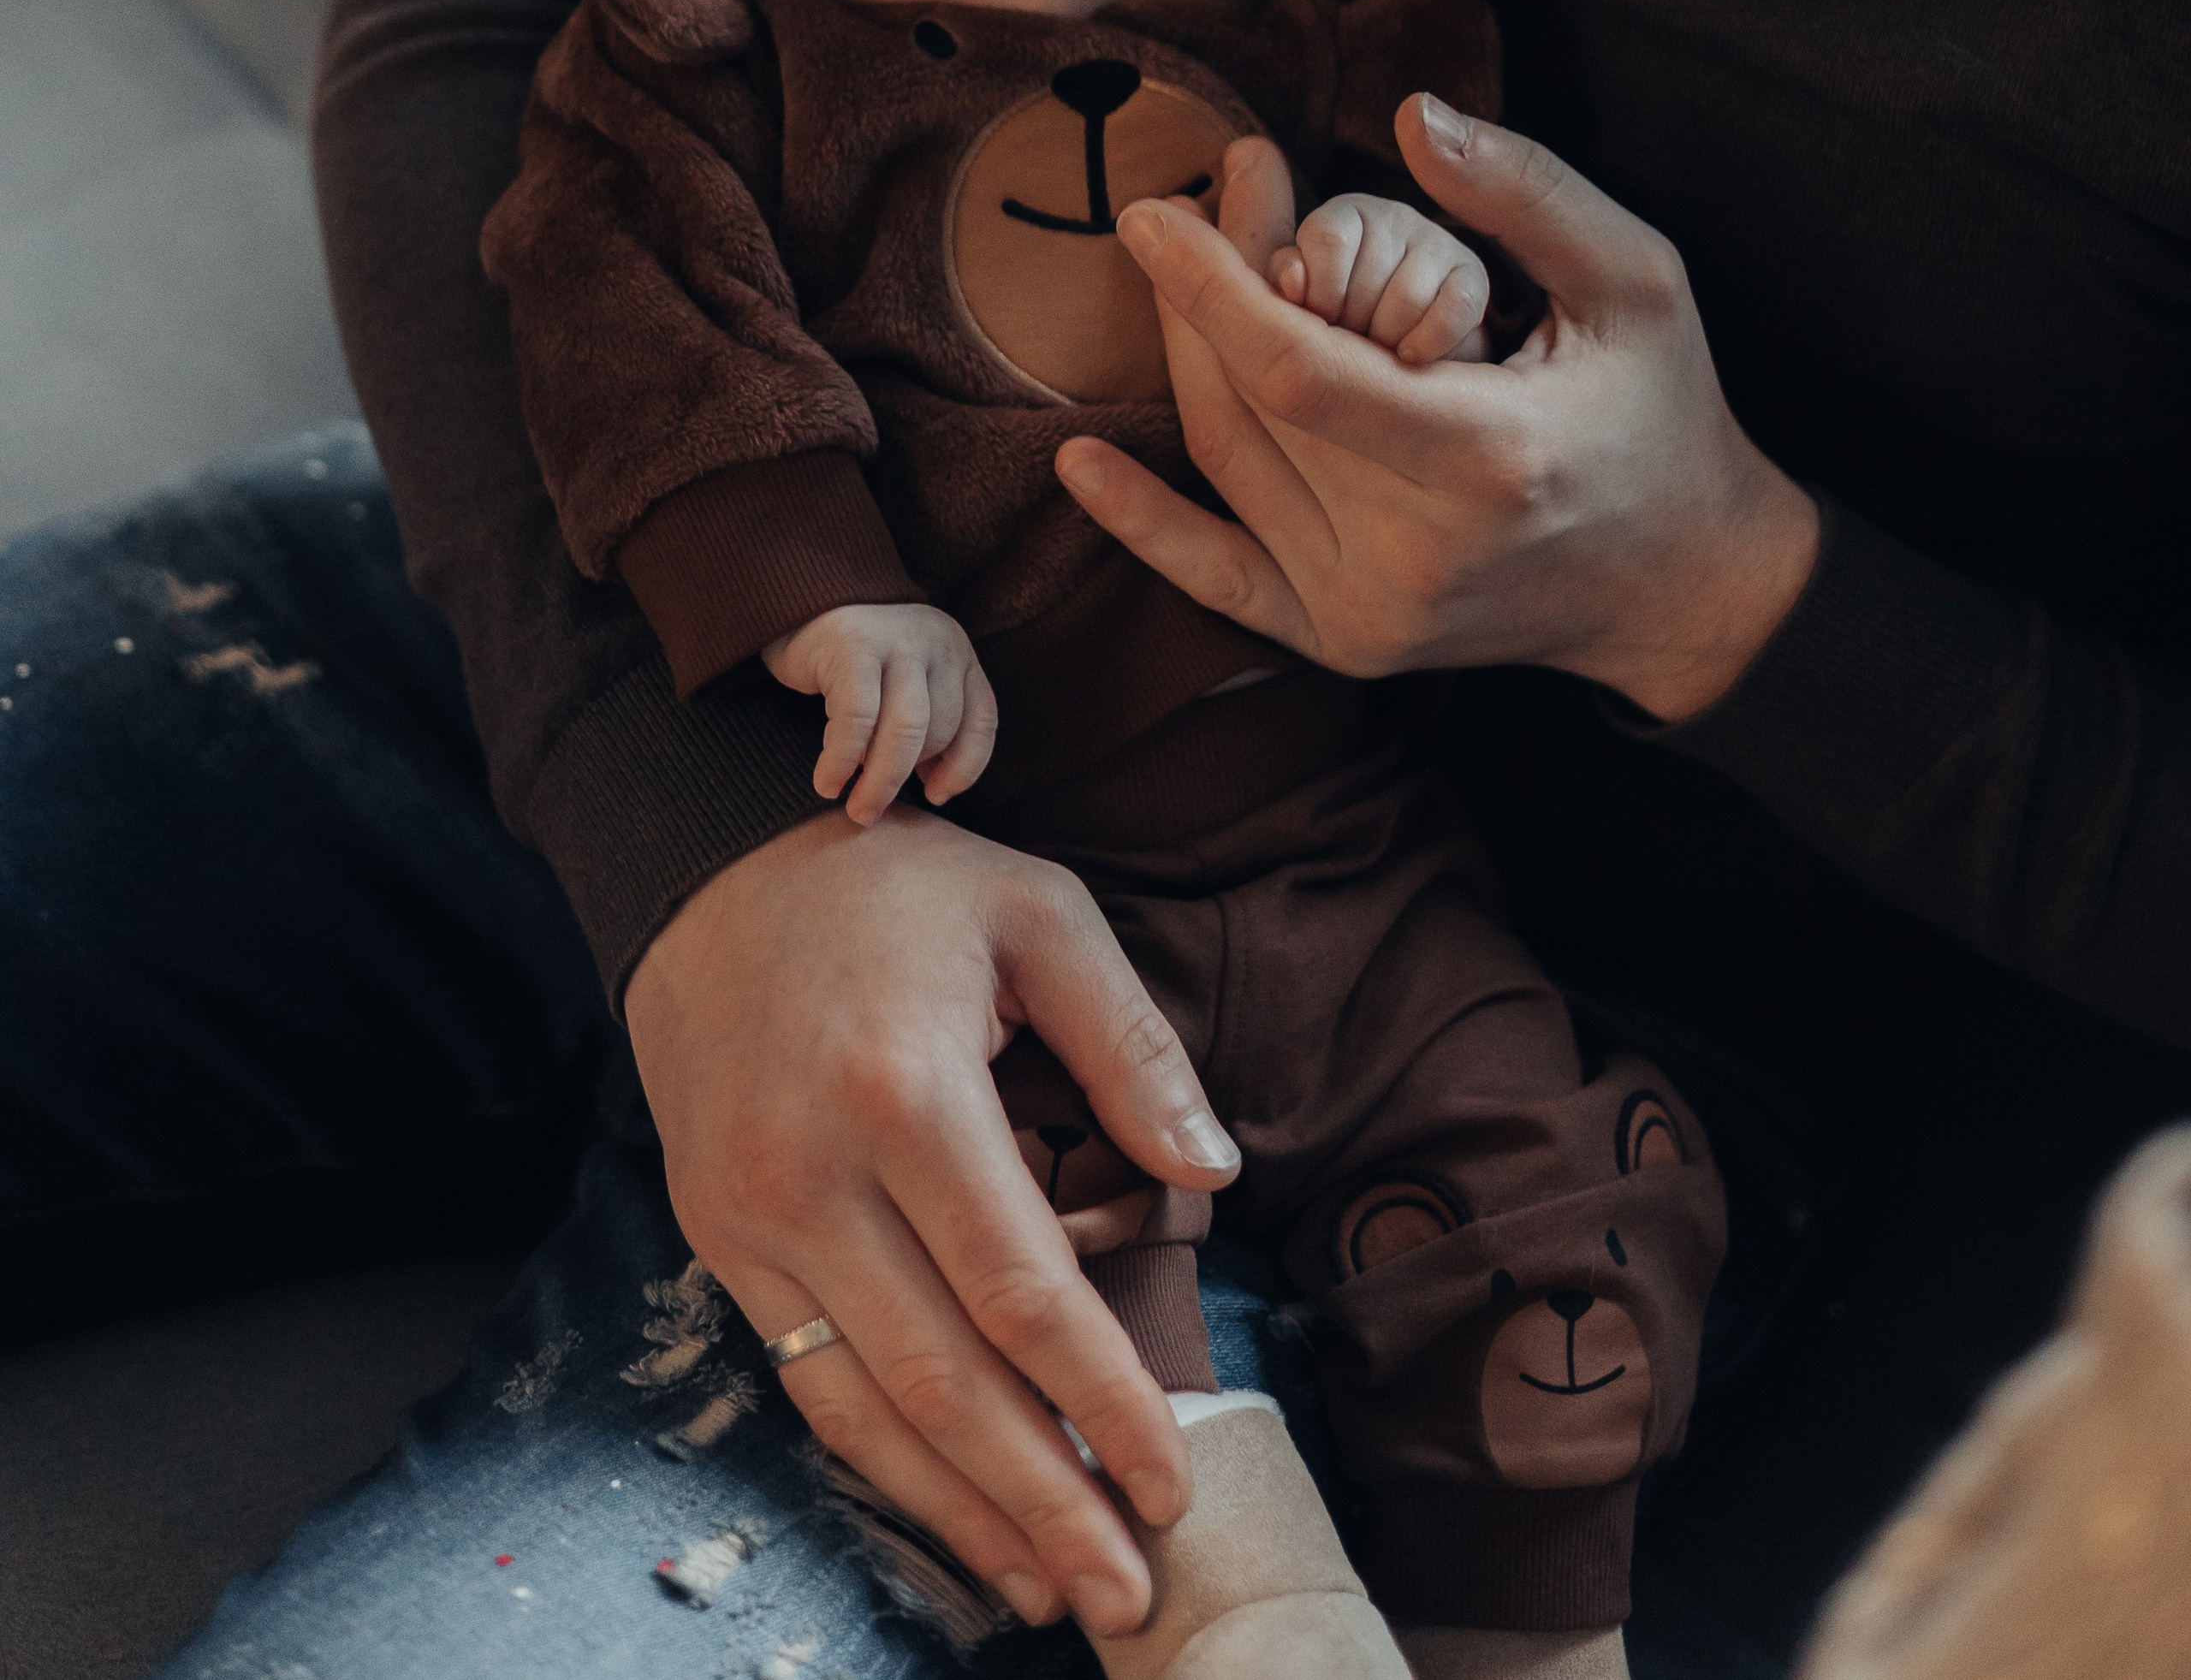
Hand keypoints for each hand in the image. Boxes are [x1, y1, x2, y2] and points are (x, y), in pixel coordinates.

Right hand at [625, 807, 1241, 1633]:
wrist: (706, 874)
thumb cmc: (895, 886)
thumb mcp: (1037, 910)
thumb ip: (1132, 1042)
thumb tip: (1214, 1171)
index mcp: (906, 1089)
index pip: (1023, 1291)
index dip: (1104, 1400)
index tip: (1172, 1480)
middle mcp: (814, 1173)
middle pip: (945, 1380)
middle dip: (1045, 1500)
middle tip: (1129, 1592)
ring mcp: (751, 1218)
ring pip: (867, 1407)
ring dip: (965, 1514)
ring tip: (1054, 1590)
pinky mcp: (717, 1241)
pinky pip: (806, 1380)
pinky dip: (884, 1465)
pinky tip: (952, 1513)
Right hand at [765, 602, 998, 825]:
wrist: (802, 605)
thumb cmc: (857, 665)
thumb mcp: (907, 688)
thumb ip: (928, 727)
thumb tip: (936, 787)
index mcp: (958, 654)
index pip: (982, 720)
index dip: (964, 768)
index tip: (936, 796)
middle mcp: (936, 643)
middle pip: (939, 730)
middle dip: (906, 780)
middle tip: (873, 811)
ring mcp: (898, 641)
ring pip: (905, 729)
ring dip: (881, 781)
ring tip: (857, 809)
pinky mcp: (853, 647)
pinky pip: (857, 719)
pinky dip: (842, 760)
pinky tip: (827, 783)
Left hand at [1056, 100, 1819, 722]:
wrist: (1683, 586)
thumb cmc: (1661, 412)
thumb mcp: (1636, 282)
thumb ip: (1527, 193)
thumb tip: (1412, 115)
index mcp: (1488, 460)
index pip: (1298, 372)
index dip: (1210, 287)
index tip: (1155, 211)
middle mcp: (1417, 554)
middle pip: (1251, 409)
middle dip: (1206, 292)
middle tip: (1199, 197)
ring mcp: (1373, 613)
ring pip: (1231, 469)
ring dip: (1187, 357)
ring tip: (1182, 259)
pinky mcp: (1349, 642)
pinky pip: (1221, 580)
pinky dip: (1146, 525)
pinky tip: (1081, 462)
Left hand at [1274, 190, 1491, 364]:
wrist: (1397, 345)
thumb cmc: (1334, 316)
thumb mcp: (1295, 296)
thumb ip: (1282, 279)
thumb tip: (1292, 277)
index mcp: (1343, 216)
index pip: (1329, 239)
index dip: (1321, 292)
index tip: (1318, 323)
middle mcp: (1392, 217)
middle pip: (1368, 277)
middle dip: (1352, 327)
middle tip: (1347, 345)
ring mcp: (1437, 241)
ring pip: (1410, 298)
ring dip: (1387, 341)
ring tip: (1375, 353)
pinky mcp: (1472, 274)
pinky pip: (1456, 308)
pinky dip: (1430, 342)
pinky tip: (1410, 356)